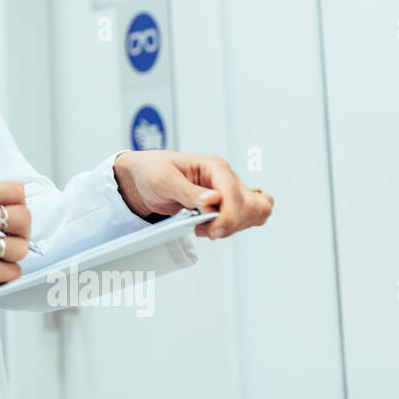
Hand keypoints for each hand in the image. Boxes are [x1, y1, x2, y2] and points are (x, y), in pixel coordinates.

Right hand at [0, 181, 31, 309]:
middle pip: (24, 217)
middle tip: (9, 240)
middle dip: (22, 233)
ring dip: (13, 257)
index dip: (19, 206)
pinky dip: (4, 275)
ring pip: (22, 247)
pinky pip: (13, 271)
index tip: (11, 218)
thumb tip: (20, 210)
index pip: (16, 190)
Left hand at [113, 150, 273, 238]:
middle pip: (251, 205)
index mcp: (214, 166)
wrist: (143, 177)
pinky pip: (249, 215)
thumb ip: (187, 191)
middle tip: (206, 230)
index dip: (228, 217)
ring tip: (206, 228)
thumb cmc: (151, 171)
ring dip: (234, 226)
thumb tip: (213, 199)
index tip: (213, 231)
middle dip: (232, 224)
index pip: (235, 193)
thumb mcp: (163, 179)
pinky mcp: (227, 203)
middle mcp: (225, 177)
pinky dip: (238, 226)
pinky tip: (214, 227)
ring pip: (255, 212)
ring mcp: (229, 190)